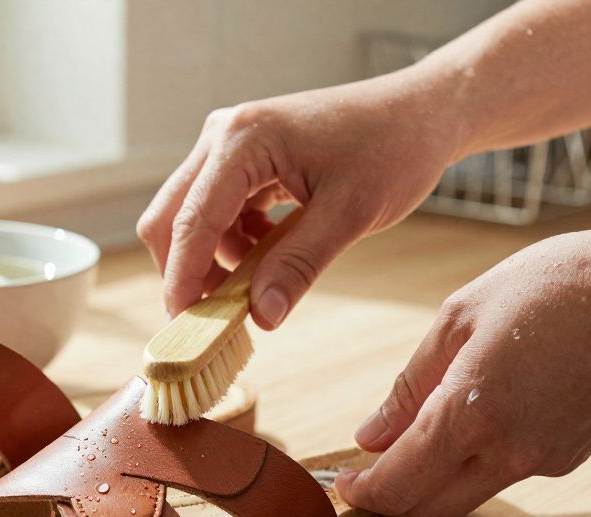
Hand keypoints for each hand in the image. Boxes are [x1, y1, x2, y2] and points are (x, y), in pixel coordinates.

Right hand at [135, 72, 461, 327]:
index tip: (183, 329)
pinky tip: (270, 253)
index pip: (190, 222)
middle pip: (169, 218)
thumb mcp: (350, 214)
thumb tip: (260, 316)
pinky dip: (232, 242)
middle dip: (185, 272)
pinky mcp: (241, 157)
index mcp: (242, 140)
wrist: (421, 113)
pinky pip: (215, 210)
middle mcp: (223, 134)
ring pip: (190, 217)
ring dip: (214, 259)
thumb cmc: (394, 149)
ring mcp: (229, 144)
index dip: (182, 281)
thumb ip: (298, 265)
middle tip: (212, 319)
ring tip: (259, 283)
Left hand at [335, 212, 590, 516]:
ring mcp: (544, 459)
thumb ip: (409, 385)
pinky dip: (475, 459)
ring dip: (432, 479)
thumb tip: (371, 435)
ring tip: (418, 429)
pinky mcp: (569, 457)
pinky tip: (476, 412)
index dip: (363, 492)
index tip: (343, 483)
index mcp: (471, 413)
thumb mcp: (459, 318)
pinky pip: (504, 472)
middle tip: (368, 471)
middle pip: (429, 510)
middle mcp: (509, 451)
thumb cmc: (555, 286)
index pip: (399, 484)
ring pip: (467, 494)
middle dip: (391, 499)